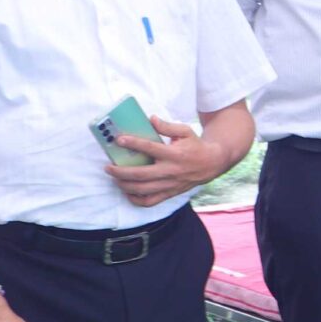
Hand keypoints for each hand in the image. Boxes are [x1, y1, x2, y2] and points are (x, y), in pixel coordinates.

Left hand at [106, 116, 229, 207]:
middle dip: (120, 171)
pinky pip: (150, 201)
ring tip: (115, 179)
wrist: (212, 163)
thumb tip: (151, 119)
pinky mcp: (170, 193)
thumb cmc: (196, 146)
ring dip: (125, 185)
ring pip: (143, 189)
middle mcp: (171, 171)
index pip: (150, 149)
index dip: (133, 144)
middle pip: (140, 174)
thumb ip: (167, 127)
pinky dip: (136, 200)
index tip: (119, 140)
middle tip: (108, 167)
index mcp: (174, 154)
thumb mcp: (185, 131)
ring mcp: (170, 184)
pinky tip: (128, 192)